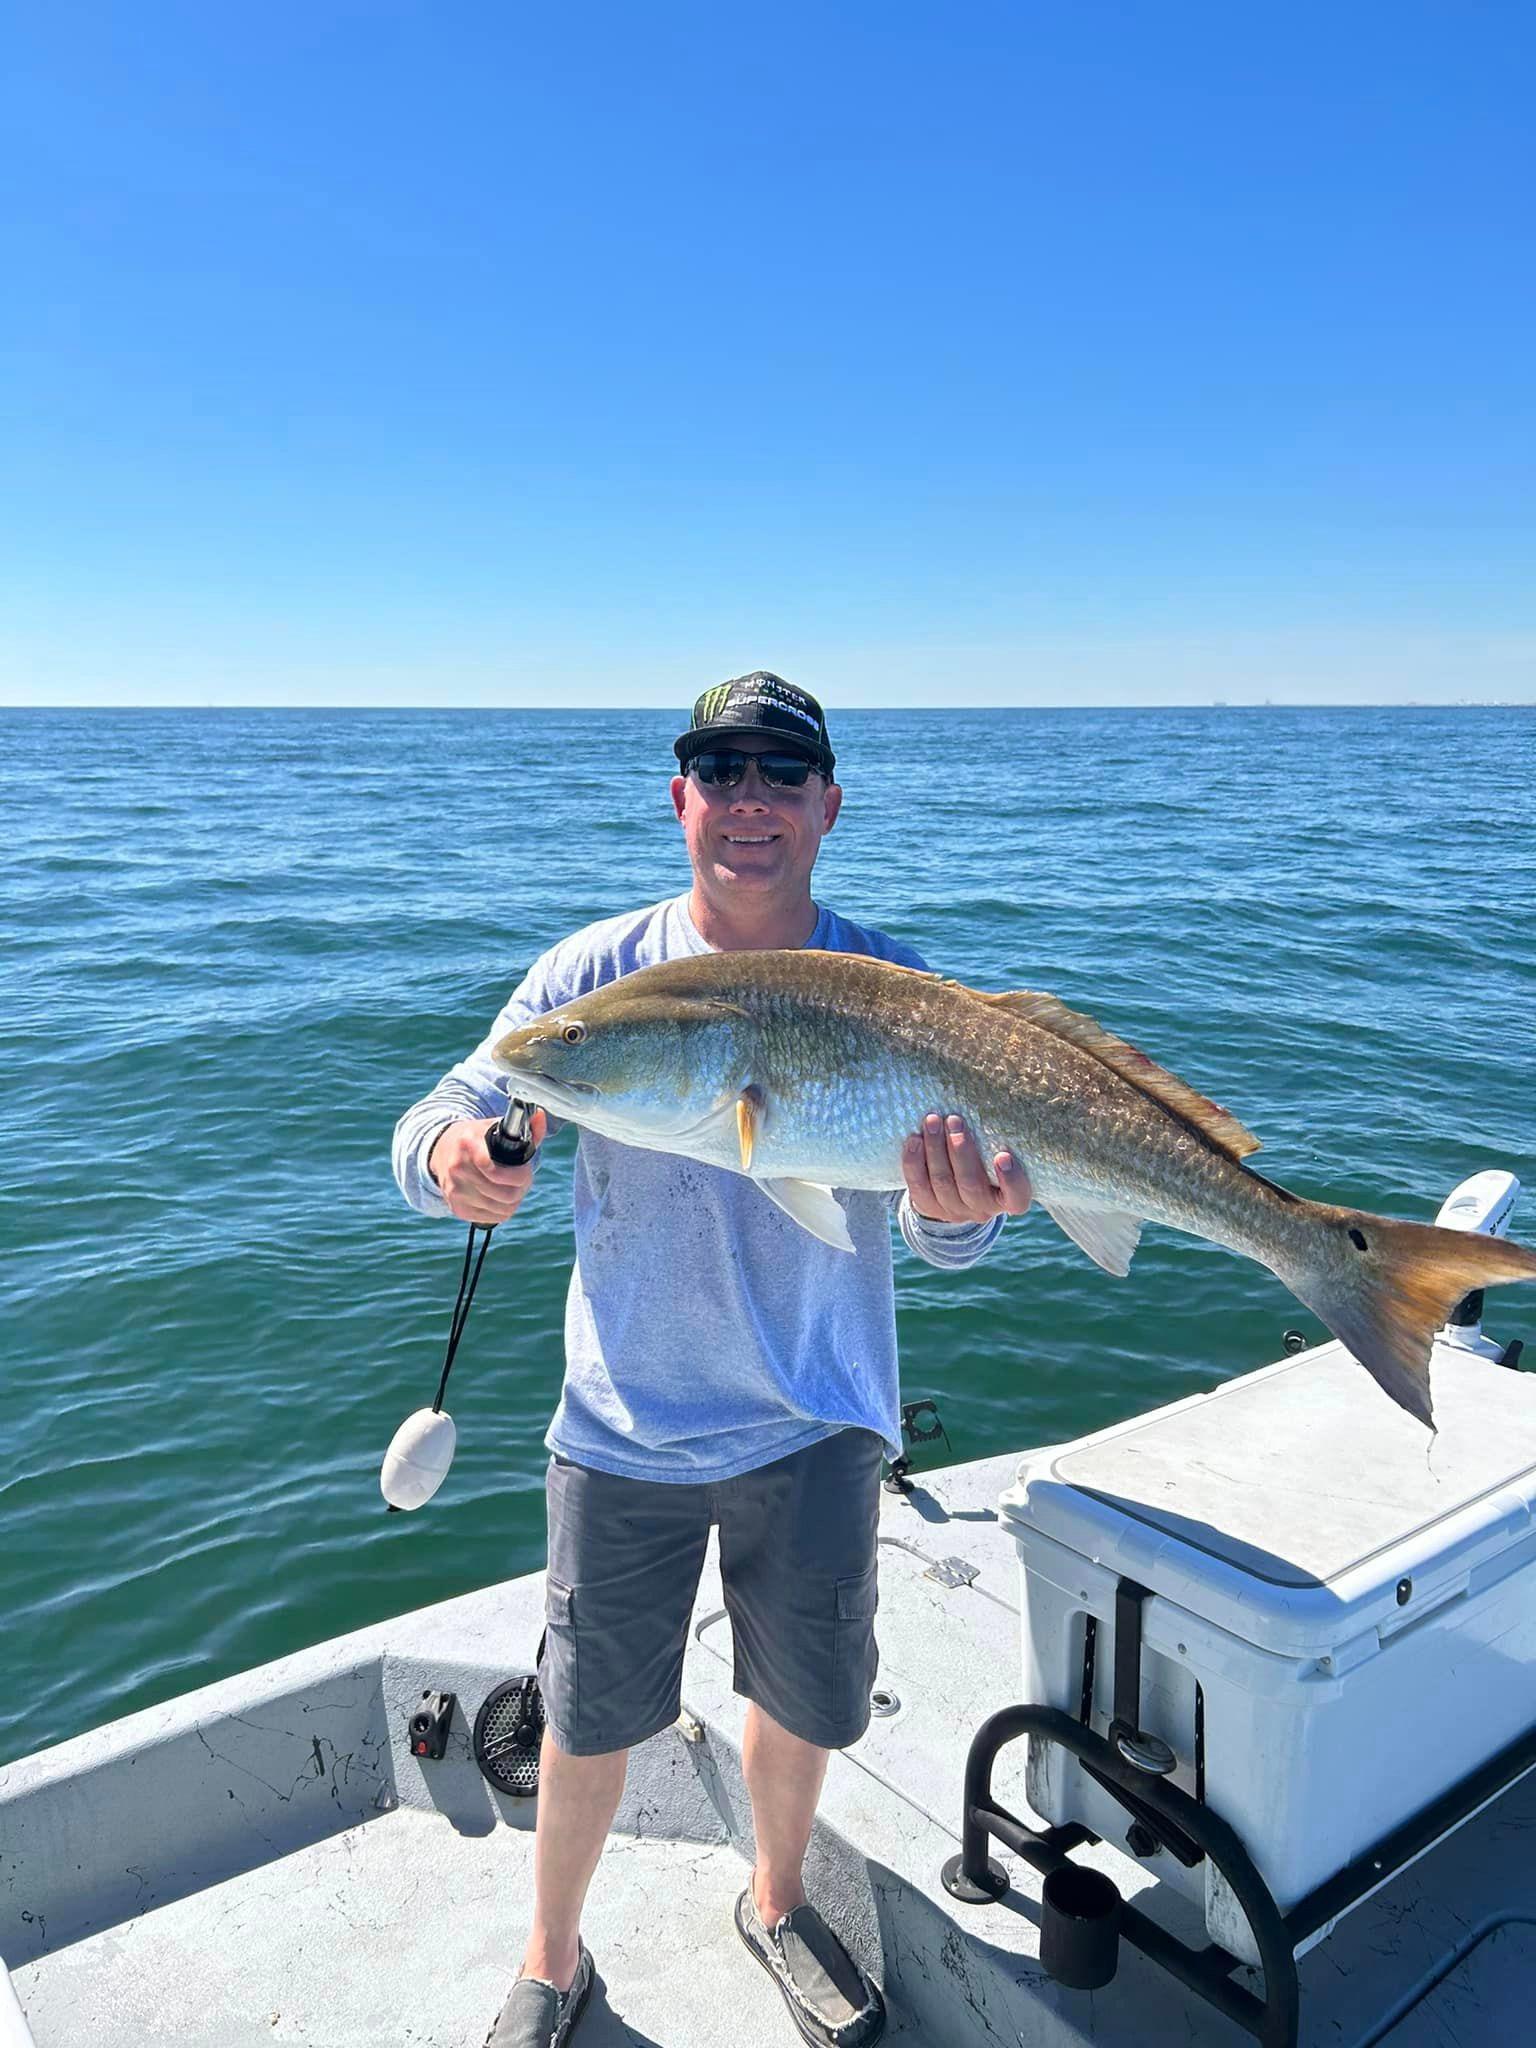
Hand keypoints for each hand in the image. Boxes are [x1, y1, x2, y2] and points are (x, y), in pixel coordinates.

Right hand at [428, 1110, 548, 1225]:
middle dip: (522, 1187)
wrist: (442, 1151)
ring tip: (513, 1187)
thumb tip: (540, 1116)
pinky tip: (501, 1197)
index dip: (518, 1175)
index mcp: (467, 1143)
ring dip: (514, 1200)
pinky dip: (501, 1210)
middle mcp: (457, 1168)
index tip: (526, 1169)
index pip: (493, 1169)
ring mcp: (455, 1190)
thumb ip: (525, 1126)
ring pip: (501, 1209)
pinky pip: (491, 1218)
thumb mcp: (496, 1126)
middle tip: (524, 1179)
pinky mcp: (456, 1208)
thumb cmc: (477, 1138)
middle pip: (504, 1194)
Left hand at [902, 1113, 1031, 1225]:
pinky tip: (913, 1140)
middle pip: (970, 1184)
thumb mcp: (997, 1154)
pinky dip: (914, 1162)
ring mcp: (954, 1211)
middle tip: (954, 1119)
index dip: (1011, 1180)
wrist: (955, 1191)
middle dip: (960, 1150)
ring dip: (935, 1149)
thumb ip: (999, 1138)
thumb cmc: (986, 1162)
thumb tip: (996, 1093)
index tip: (1003, 1155)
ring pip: (942, 1182)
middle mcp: (983, 1209)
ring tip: (932, 1121)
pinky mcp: (929, 1207)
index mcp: (1007, 1198)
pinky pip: (918, 1187)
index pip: (1017, 1197)